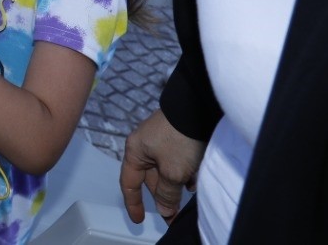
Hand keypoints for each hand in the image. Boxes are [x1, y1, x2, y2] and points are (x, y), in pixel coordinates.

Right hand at [120, 109, 205, 224]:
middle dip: (163, 196)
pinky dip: (184, 173)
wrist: (198, 109)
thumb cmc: (179, 139)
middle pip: (150, 178)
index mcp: (135, 151)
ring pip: (166, 171)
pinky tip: (195, 177)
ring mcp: (161, 140)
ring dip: (176, 184)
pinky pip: (177, 162)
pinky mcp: (176, 137)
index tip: (139, 219)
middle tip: (175, 214)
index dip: (133, 203)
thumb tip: (165, 211)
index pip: (129, 182)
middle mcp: (144, 145)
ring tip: (189, 192)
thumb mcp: (172, 172)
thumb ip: (167, 195)